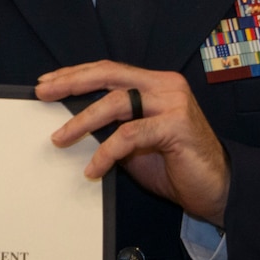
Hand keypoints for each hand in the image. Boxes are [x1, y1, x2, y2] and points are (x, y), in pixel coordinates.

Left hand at [38, 62, 230, 226]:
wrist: (216, 189)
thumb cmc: (176, 165)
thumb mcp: (134, 143)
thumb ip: (111, 127)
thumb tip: (72, 124)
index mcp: (155, 84)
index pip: (109, 71)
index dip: (76, 74)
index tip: (48, 82)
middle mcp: (165, 86)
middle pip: (109, 75)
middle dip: (71, 83)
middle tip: (44, 93)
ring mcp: (173, 103)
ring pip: (116, 102)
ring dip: (82, 121)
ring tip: (60, 138)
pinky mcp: (177, 125)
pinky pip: (130, 135)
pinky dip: (106, 152)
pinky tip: (94, 168)